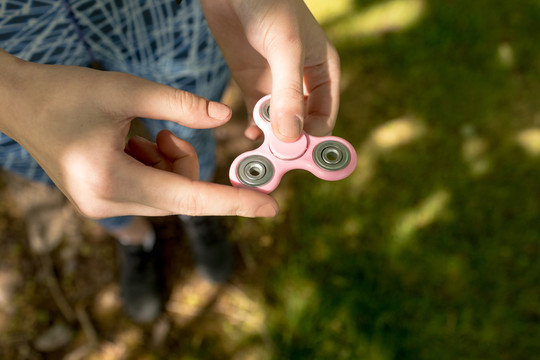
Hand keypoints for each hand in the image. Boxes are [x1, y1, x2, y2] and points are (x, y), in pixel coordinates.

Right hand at [0, 52, 277, 217]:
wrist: (16, 104)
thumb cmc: (65, 93)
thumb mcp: (126, 91)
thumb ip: (181, 106)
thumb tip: (225, 119)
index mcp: (112, 179)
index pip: (189, 197)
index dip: (234, 202)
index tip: (271, 208)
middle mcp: (106, 203)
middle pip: (179, 194)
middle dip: (186, 163)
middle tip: (164, 131)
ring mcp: (101, 207)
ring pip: (166, 193)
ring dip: (168, 163)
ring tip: (138, 134)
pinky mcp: (100, 201)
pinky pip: (148, 191)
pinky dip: (153, 167)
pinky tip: (130, 145)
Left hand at [202, 0, 339, 141]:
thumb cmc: (269, 5)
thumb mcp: (285, 47)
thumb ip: (289, 91)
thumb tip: (291, 136)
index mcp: (323, 72)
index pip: (325, 117)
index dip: (313, 137)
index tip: (296, 150)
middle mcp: (302, 82)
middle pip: (302, 124)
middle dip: (291, 141)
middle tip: (276, 156)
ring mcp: (276, 85)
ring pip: (279, 123)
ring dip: (271, 138)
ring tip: (260, 149)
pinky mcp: (253, 84)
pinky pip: (257, 115)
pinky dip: (254, 128)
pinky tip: (249, 135)